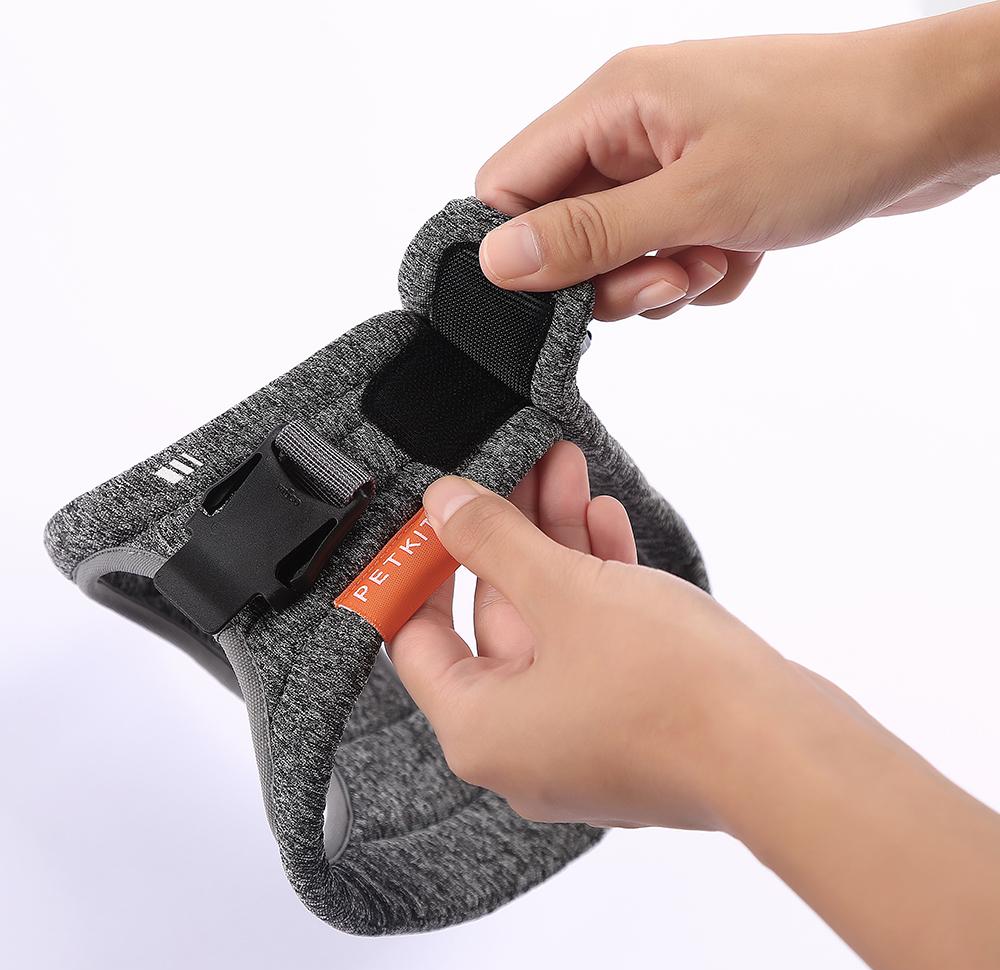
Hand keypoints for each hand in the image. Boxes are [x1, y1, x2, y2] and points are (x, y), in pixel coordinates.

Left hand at [390, 445, 999, 969]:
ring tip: (568, 473)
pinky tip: (607, 524)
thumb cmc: (667, 685)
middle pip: (495, 620)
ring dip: (559, 547)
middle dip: (512, 534)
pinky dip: (597, 587)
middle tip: (523, 467)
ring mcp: (580, 738)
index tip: (442, 514)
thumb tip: (443, 505)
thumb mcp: (563, 590)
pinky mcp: (632, 725)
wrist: (783, 751)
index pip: (419, 640)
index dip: (424, 568)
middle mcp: (521, 745)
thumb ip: (493, 540)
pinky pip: (596, 647)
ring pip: (553, 625)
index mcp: (480, 730)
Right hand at [476, 4, 999, 320]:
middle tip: (668, 277)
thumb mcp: (696, 199)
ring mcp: (672, 160)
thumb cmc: (828, 136)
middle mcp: (632, 129)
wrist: (936, 121)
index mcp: (612, 104)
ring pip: (620, 252)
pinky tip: (747, 252)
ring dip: (661, 278)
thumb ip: (590, 235)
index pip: (508, 183)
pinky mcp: (709, 190)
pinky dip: (702, 270)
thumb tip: (496, 262)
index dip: (518, 248)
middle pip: (566, 228)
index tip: (557, 295)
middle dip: (610, 273)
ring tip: (718, 257)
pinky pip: (670, 254)